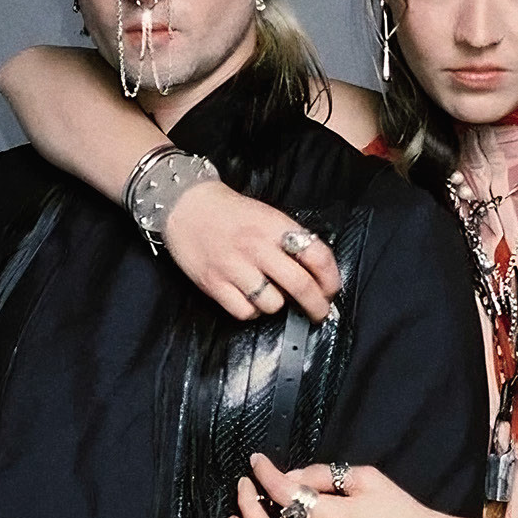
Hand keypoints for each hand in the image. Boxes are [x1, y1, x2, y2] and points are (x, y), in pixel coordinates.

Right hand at [164, 181, 340, 322]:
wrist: (186, 205)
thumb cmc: (230, 212)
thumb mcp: (267, 215)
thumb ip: (290, 239)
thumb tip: (317, 272)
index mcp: (275, 226)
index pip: (317, 255)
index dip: (331, 278)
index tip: (332, 289)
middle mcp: (257, 247)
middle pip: (300, 285)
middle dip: (316, 306)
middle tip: (319, 312)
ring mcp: (234, 267)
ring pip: (273, 304)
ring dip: (277, 305)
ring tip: (271, 295)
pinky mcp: (214, 283)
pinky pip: (245, 312)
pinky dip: (251, 311)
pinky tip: (249, 299)